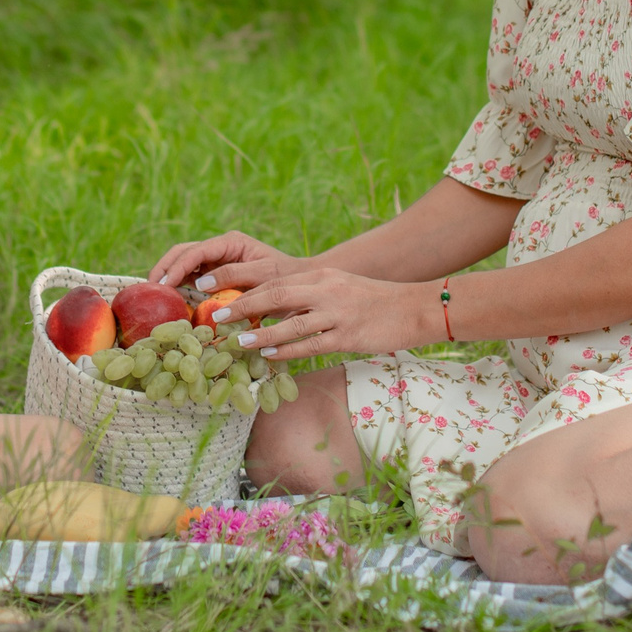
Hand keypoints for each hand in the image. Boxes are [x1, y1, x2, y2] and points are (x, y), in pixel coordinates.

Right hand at [148, 229, 297, 292]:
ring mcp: (217, 260)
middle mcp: (220, 247)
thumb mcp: (263, 275)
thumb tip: (201, 282)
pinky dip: (178, 285)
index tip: (163, 284)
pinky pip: (191, 276)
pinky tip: (170, 299)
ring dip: (168, 275)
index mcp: (231, 242)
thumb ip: (233, 275)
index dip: (176, 267)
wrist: (300, 284)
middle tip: (149, 289)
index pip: (195, 251)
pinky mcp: (216, 274)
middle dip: (164, 268)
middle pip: (183, 252)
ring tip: (154, 294)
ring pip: (183, 262)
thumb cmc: (285, 278)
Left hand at [217, 263, 437, 363]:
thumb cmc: (374, 302)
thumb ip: (309, 296)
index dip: (243, 287)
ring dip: (262, 332)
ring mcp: (338, 314)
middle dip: (244, 305)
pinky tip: (270, 355)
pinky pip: (312, 344)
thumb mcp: (339, 289)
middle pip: (277, 294)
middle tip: (218, 316)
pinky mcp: (349, 336)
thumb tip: (272, 311)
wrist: (415, 307)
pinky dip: (289, 350)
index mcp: (322, 276)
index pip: (275, 279)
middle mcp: (327, 290)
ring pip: (293, 321)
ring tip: (238, 342)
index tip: (217, 291)